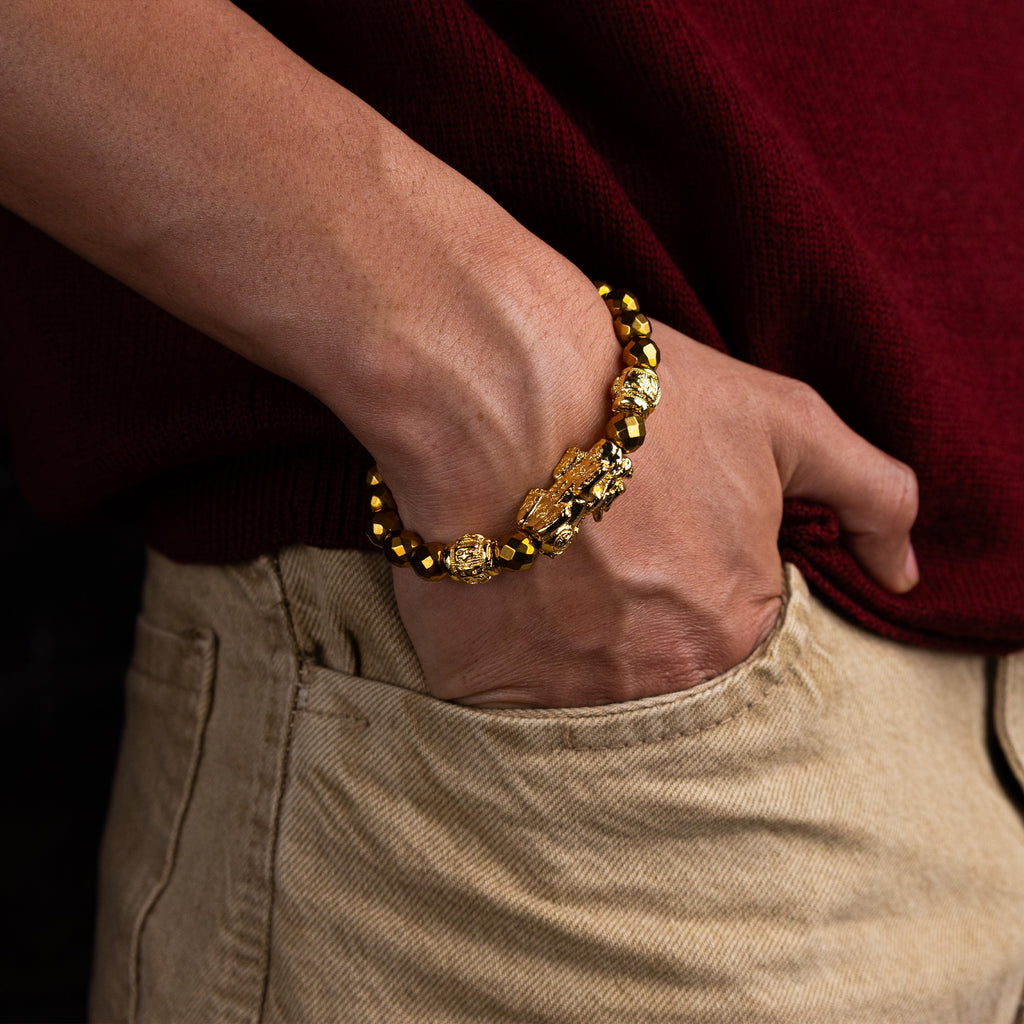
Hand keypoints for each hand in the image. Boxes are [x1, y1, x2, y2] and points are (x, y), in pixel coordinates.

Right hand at [391, 316, 918, 707]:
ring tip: (547, 571)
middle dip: (635, 625)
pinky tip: (497, 594)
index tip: (660, 544)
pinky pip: (502, 693)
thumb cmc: (641, 400)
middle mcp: (654, 682)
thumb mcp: (786, 423)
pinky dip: (502, 655)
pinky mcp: (477, 685)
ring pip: (578, 691)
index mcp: (733, 633)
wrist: (498, 387)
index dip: (697, 587)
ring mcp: (559, 692)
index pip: (735, 646)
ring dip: (569, 644)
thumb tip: (904, 570)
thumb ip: (870, 495)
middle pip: (657, 674)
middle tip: (598, 559)